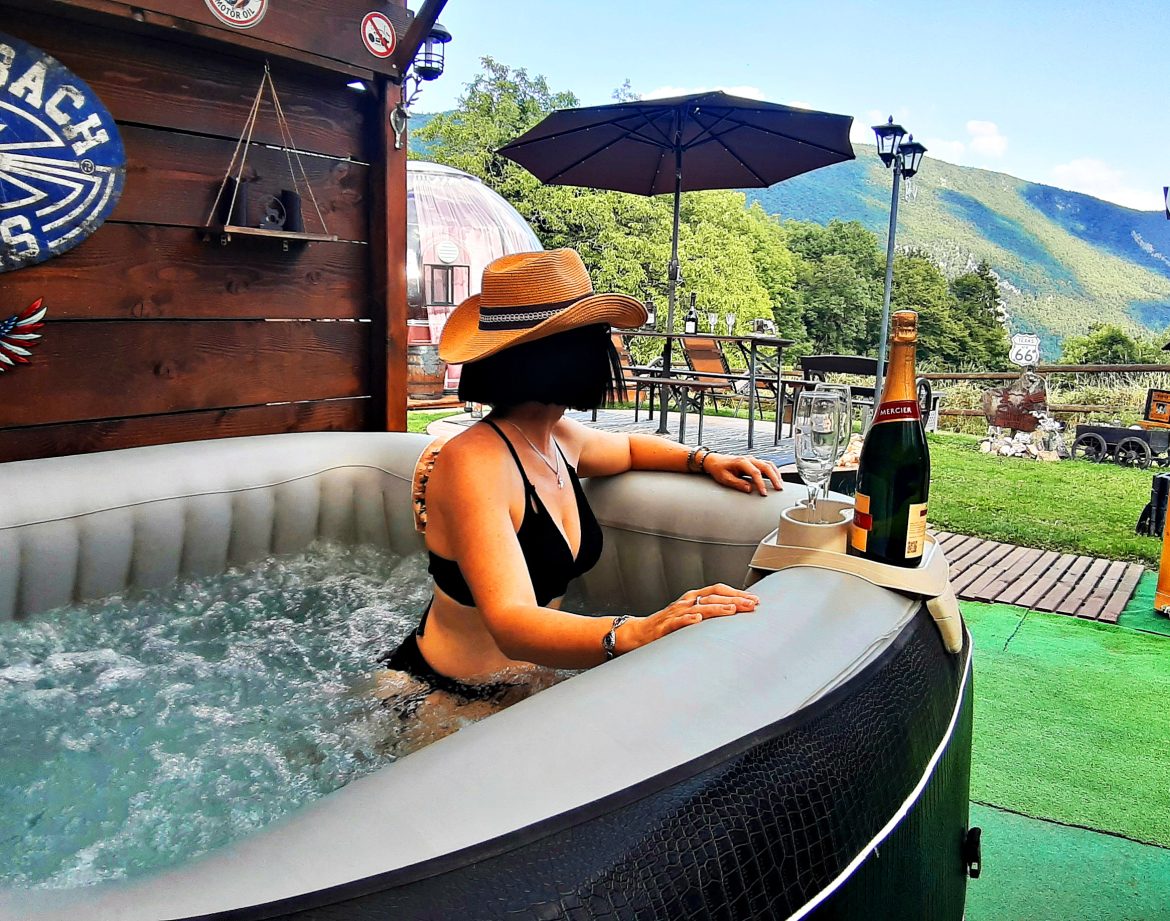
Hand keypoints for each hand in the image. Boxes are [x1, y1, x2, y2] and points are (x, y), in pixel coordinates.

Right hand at [614, 584, 759, 654]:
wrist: (639, 633)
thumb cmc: (667, 626)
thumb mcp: (690, 616)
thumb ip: (709, 613)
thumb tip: (735, 614)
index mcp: (693, 598)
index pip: (718, 590)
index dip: (736, 593)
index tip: (754, 600)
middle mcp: (685, 602)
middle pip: (712, 596)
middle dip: (734, 600)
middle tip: (751, 605)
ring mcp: (675, 613)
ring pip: (698, 607)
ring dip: (716, 608)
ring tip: (732, 610)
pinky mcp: (664, 627)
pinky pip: (676, 622)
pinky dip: (687, 619)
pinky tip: (697, 619)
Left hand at [703, 453, 782, 495]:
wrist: (714, 461)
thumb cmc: (718, 469)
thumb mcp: (725, 478)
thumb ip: (737, 483)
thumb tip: (749, 489)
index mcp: (741, 462)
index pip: (755, 472)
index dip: (761, 483)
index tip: (763, 493)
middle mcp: (749, 459)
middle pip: (766, 466)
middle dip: (774, 478)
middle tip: (779, 488)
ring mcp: (752, 460)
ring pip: (768, 464)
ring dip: (776, 474)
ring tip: (780, 484)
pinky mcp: (753, 462)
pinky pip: (767, 465)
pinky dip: (773, 471)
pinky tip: (776, 478)